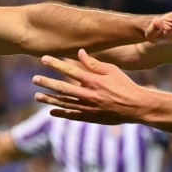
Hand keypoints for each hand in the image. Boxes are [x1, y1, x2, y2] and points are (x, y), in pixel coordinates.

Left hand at [33, 50, 149, 123]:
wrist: (137, 107)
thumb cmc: (125, 85)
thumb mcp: (112, 70)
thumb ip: (94, 63)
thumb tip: (79, 52)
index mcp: (93, 81)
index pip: (70, 70)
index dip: (55, 64)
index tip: (43, 59)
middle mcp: (88, 95)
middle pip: (62, 88)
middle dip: (47, 83)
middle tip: (34, 79)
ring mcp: (88, 108)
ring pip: (64, 103)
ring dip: (49, 99)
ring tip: (37, 96)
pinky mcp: (91, 118)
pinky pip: (72, 116)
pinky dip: (61, 113)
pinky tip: (51, 110)